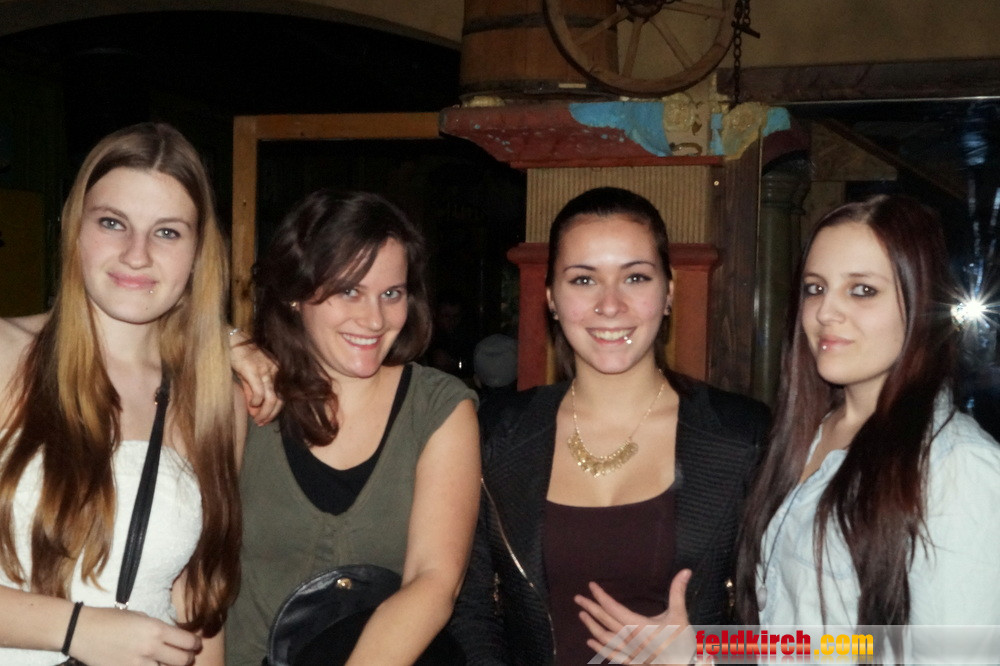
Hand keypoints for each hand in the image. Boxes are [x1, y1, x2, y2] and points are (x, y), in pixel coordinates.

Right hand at [70, 605, 201, 664]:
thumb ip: (158, 628)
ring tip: (167, 662)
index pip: (188, 642)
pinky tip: (150, 665)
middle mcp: (150, 648)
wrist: (81, 631)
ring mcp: (137, 664)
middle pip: (183, 661)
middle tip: (186, 656)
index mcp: (156, 629)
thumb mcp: (140, 616)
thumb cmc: (110, 619)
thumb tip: (173, 637)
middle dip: (187, 659)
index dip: (195, 644)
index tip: (195, 644)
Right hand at [229, 330, 281, 424]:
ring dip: (264, 412)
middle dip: (271, 414)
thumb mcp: (250, 377)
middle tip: (261, 423)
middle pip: (280, 399)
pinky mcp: (254, 370)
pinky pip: (260, 392)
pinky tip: (251, 406)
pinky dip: (256, 402)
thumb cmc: (241, 358)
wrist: (231, 340)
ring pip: (271, 398)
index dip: (276, 411)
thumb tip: (255, 411)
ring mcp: (266, 370)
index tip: (266, 420)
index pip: (283, 396)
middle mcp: (276, 371)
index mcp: (278, 371)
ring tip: (257, 420)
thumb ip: (253, 393)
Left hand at [575, 569, 693, 664]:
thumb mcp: (680, 615)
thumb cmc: (682, 643)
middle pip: (604, 621)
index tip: (591, 586)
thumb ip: (678, 592)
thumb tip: (685, 571)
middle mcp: (628, 638)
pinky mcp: (631, 662)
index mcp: (637, 625)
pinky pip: (611, 654)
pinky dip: (599, 647)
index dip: (600, 596)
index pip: (612, 607)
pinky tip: (590, 642)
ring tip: (582, 616)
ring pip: (604, 638)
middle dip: (590, 608)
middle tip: (577, 599)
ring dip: (591, 626)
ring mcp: (628, 652)